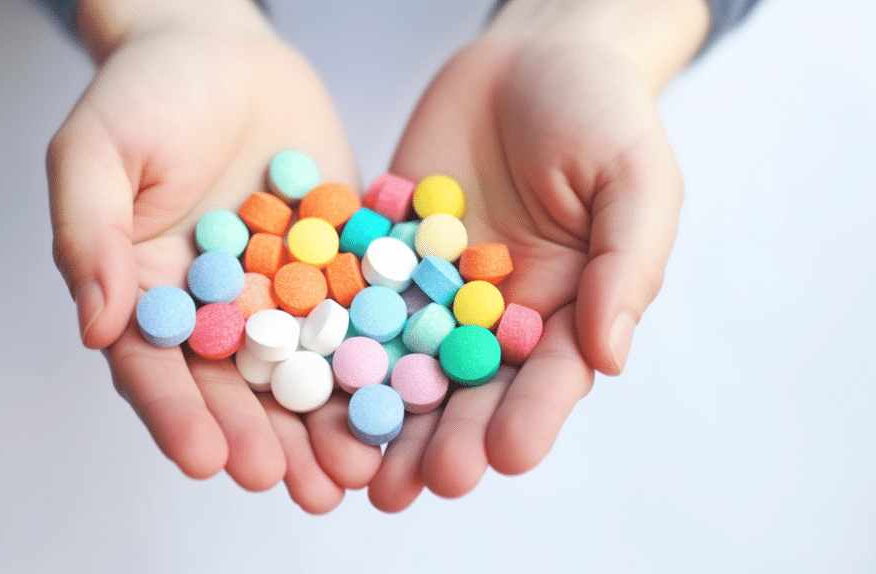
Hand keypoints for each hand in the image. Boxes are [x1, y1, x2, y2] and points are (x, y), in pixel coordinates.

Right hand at [47, 0, 380, 512]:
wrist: (226, 51)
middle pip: (236, 389)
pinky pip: (359, 317)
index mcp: (149, 295)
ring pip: (302, 371)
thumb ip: (90, 235)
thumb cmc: (148, 92)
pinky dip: (377, 361)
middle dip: (264, 440)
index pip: (157, 369)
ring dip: (325, 426)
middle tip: (293, 487)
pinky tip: (403, 399)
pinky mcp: (335, 267)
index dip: (178, 416)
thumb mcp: (98, 151)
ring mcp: (279, 293)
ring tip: (352, 475)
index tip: (206, 459)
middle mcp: (215, 309)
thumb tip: (95, 326)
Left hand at [368, 0, 708, 510]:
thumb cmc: (600, 110)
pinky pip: (354, 300)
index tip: (505, 456)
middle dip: (446, 438)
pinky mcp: (382, 256)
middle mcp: (494, 314)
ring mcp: (432, 289)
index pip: (549, 378)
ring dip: (382, 418)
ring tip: (358, 467)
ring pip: (404, 363)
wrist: (529, 54)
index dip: (529, 418)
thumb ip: (626, 262)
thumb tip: (613, 354)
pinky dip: (332, 342)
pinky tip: (306, 381)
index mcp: (565, 309)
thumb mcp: (634, 177)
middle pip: (469, 389)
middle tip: (418, 484)